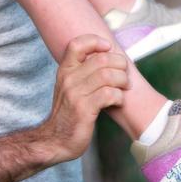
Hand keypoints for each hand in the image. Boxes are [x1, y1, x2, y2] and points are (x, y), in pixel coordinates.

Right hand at [39, 35, 129, 162]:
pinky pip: (108, 94)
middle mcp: (69, 79)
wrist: (55, 140)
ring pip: (107, 75)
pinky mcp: (84, 110)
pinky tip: (118, 101)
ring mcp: (76, 94)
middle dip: (119, 63)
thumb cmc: (68, 112)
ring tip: (124, 86)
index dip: (95, 41)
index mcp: (65, 70)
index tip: (107, 47)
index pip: (76, 44)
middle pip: (100, 59)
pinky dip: (119, 96)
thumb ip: (82, 71)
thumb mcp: (69, 86)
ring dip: (122, 80)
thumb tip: (107, 56)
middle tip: (124, 72)